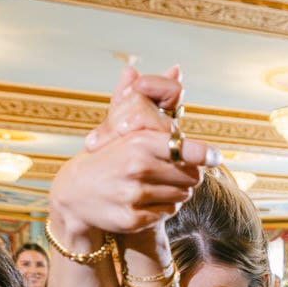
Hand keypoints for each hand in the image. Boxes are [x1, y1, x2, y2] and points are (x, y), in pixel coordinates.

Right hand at [48, 66, 219, 242]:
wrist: (73, 194)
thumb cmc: (105, 156)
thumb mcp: (122, 126)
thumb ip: (151, 99)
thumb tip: (176, 68)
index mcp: (138, 142)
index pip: (186, 150)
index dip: (205, 155)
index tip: (215, 157)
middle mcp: (137, 168)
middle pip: (191, 176)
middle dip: (188, 173)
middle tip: (174, 170)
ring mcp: (135, 195)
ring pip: (182, 195)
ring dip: (177, 190)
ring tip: (157, 183)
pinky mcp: (133, 218)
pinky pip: (168, 212)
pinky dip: (164, 207)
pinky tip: (147, 199)